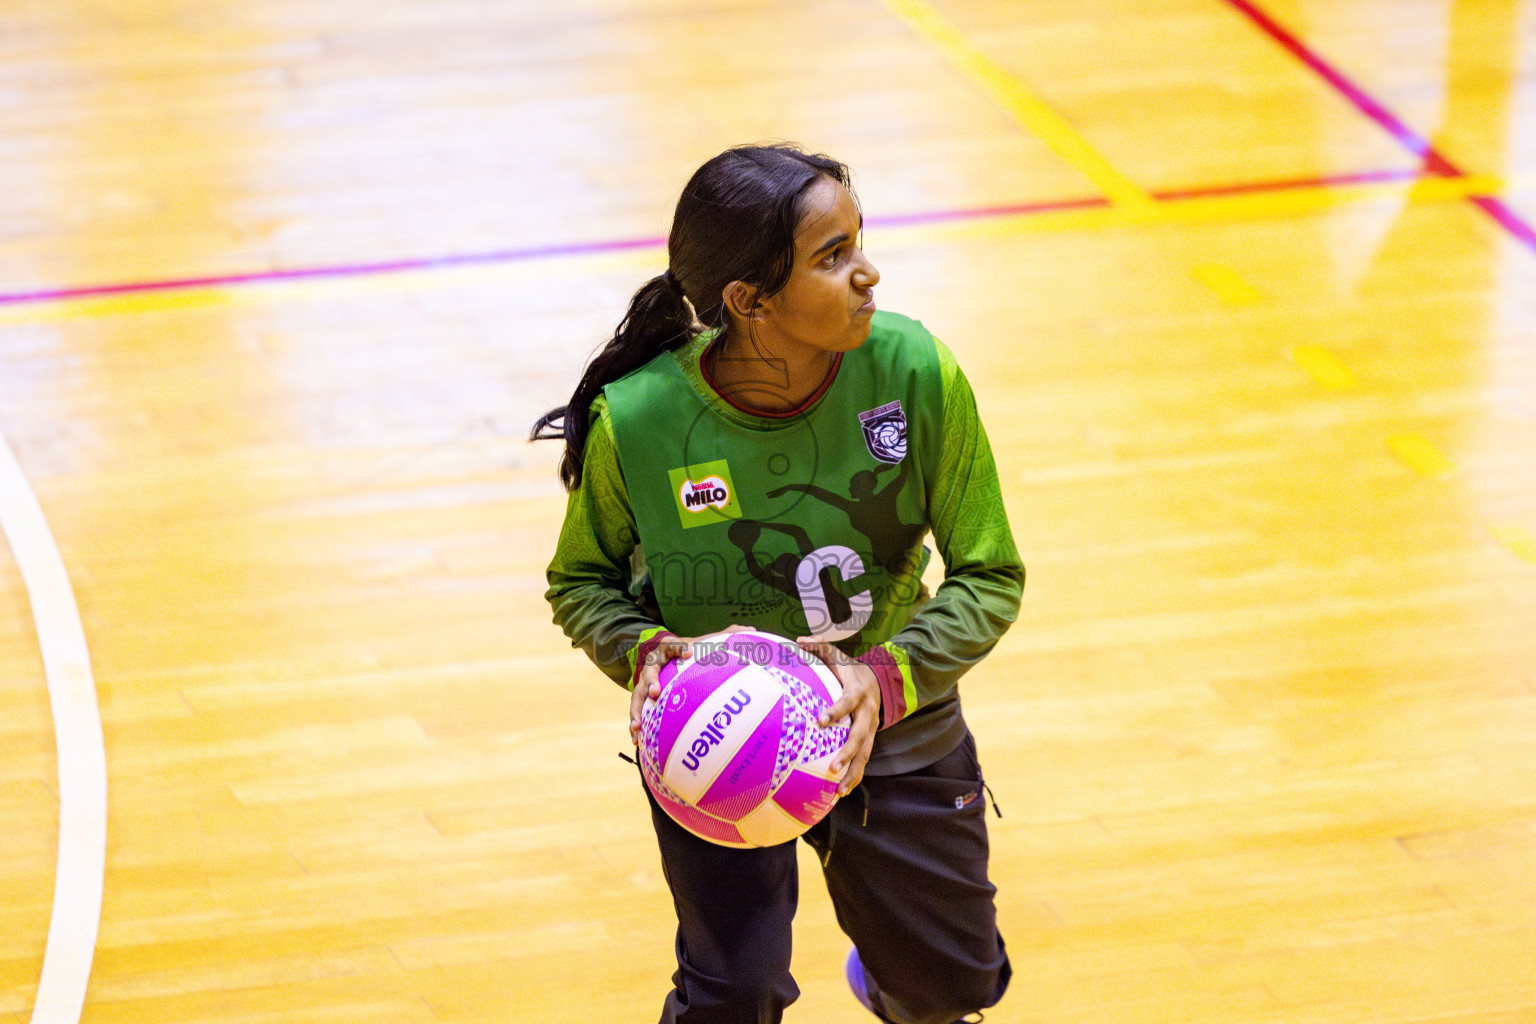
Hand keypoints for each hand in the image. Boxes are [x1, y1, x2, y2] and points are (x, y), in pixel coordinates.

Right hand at [629, 625, 754, 744]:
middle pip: (649, 671)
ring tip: (637, 726)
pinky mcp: (644, 699)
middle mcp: (654, 665)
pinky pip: (638, 712)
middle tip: (656, 692)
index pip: (672, 645)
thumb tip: (752, 629)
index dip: (680, 648)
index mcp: (669, 648)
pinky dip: (636, 725)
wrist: (671, 658)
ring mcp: (646, 682)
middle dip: (651, 682)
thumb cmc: (693, 651)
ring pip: (638, 695)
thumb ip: (727, 636)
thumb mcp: (707, 642)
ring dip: (636, 711)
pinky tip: (636, 741)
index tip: (690, 654)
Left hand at [796, 638, 878, 796]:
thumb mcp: (838, 654)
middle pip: (860, 736)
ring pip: (864, 755)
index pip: (847, 703)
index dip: (836, 711)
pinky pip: (862, 761)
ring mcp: (870, 730)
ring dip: (853, 773)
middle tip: (832, 766)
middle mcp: (867, 715)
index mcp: (858, 693)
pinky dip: (853, 777)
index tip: (821, 721)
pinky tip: (839, 793)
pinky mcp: (868, 741)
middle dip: (847, 752)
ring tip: (839, 790)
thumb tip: (799, 640)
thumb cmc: (850, 669)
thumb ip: (819, 647)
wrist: (880, 682)